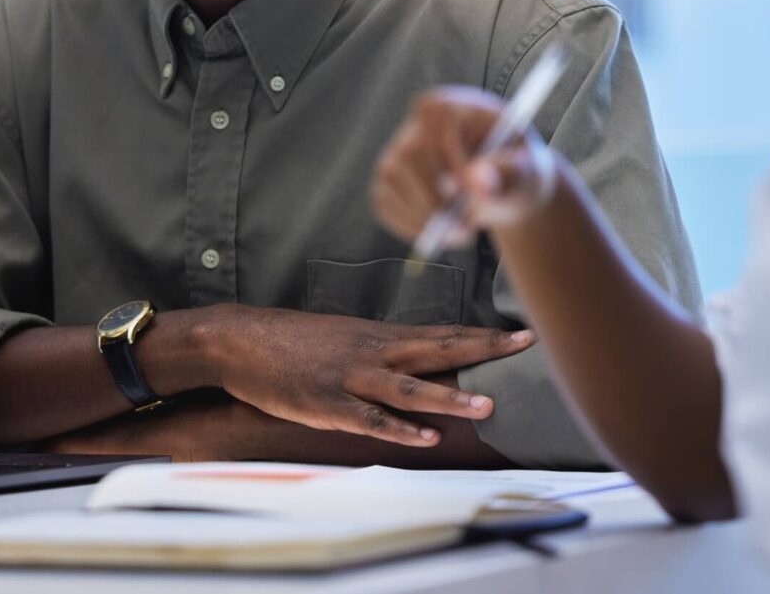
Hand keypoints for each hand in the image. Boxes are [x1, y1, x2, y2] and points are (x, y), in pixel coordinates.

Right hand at [209, 304, 532, 447]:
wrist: (243, 339)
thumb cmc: (293, 339)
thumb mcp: (344, 335)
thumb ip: (381, 348)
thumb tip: (415, 357)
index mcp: (378, 335)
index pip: (441, 333)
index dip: (482, 334)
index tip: (520, 333)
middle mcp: (373, 351)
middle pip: (438, 348)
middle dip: (484, 349)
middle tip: (525, 345)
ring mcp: (351, 377)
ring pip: (408, 387)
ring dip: (448, 395)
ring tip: (485, 403)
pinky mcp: (327, 403)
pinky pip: (369, 418)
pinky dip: (398, 428)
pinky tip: (425, 437)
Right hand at [372, 87, 557, 245]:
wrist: (503, 188)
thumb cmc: (515, 170)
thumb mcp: (527, 169)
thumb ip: (509, 172)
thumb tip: (479, 182)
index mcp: (451, 105)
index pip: (434, 119)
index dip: (449, 158)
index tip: (472, 192)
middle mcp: (416, 124)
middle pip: (408, 156)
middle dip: (435, 200)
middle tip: (465, 230)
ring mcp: (397, 152)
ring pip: (392, 184)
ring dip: (425, 218)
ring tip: (461, 231)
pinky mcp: (387, 181)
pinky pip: (386, 205)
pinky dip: (412, 227)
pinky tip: (439, 230)